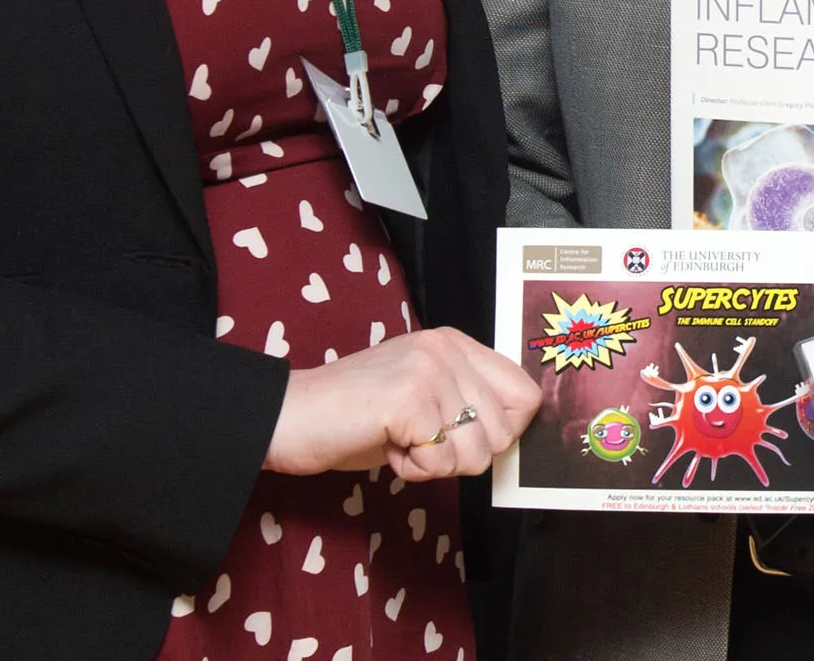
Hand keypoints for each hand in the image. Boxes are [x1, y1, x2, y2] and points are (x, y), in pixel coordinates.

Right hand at [263, 327, 543, 481]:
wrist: (288, 416)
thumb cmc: (352, 417)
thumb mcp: (422, 398)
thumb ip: (465, 406)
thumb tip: (510, 437)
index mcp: (454, 343)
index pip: (525, 395)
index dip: (501, 433)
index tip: (460, 440)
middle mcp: (446, 349)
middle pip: (503, 433)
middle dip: (460, 456)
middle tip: (415, 441)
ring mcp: (429, 370)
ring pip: (475, 453)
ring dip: (434, 464)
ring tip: (397, 440)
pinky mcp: (409, 399)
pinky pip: (440, 463)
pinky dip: (412, 469)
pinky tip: (386, 446)